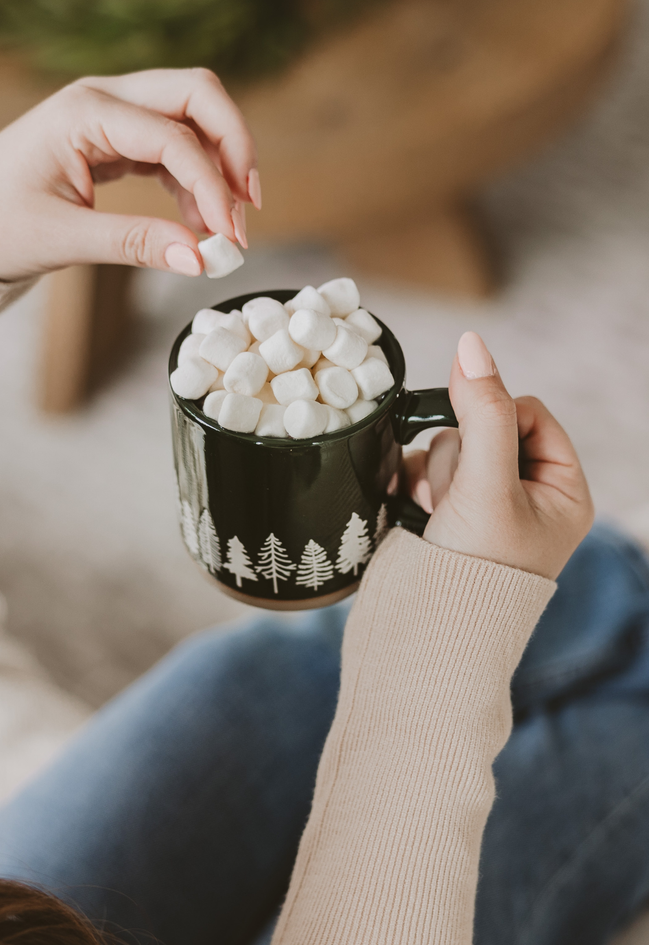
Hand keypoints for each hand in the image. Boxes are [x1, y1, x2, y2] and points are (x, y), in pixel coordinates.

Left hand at [0, 68, 259, 281]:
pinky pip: (170, 146)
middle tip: (247, 208)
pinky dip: (193, 179)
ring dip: (218, 164)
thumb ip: (135, 244)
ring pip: (190, 116)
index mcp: (85, 111)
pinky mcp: (112, 139)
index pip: (174, 137)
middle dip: (233, 147)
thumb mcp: (62, 238)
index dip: (212, 186)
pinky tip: (198, 221)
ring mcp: (108, 114)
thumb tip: (201, 259)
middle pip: (198, 95)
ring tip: (226, 227)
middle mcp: (102, 99)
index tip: (229, 238)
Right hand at [403, 332, 593, 579]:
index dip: (495, 418)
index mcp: (561, 491)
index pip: (528, 413)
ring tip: (436, 511)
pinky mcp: (443, 514)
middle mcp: (525, 495)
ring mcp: (481, 505)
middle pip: (483, 427)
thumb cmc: (475, 571)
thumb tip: (472, 345)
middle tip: (457, 496)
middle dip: (459, 456)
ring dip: (434, 473)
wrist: (427, 631)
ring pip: (448, 446)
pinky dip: (413, 482)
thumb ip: (482, 413)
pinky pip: (423, 467)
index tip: (476, 451)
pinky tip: (415, 509)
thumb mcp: (486, 484)